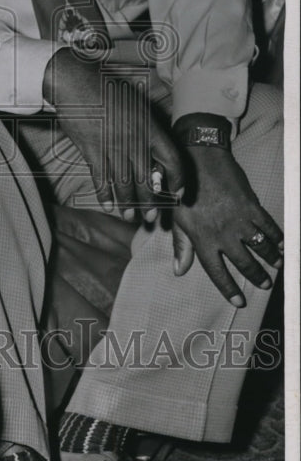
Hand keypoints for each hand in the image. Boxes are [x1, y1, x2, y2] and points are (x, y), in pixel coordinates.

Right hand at [43, 48, 184, 220]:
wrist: (75, 83)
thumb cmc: (107, 89)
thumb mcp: (136, 103)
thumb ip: (148, 126)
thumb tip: (157, 149)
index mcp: (149, 127)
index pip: (172, 160)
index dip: (178, 180)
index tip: (177, 193)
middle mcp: (133, 141)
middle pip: (147, 179)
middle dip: (151, 203)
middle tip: (151, 218)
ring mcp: (111, 147)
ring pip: (124, 184)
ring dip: (128, 204)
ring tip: (131, 216)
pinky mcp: (91, 151)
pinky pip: (101, 179)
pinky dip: (104, 195)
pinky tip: (108, 205)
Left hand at [171, 146, 282, 305]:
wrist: (198, 159)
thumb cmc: (183, 190)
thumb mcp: (178, 219)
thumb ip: (182, 246)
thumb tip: (179, 270)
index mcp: (202, 239)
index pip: (217, 271)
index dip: (229, 288)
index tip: (239, 301)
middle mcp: (223, 234)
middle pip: (244, 262)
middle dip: (256, 276)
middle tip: (265, 283)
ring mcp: (239, 220)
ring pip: (260, 246)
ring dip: (270, 257)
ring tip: (277, 265)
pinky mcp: (251, 206)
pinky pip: (268, 226)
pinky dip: (277, 236)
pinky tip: (282, 243)